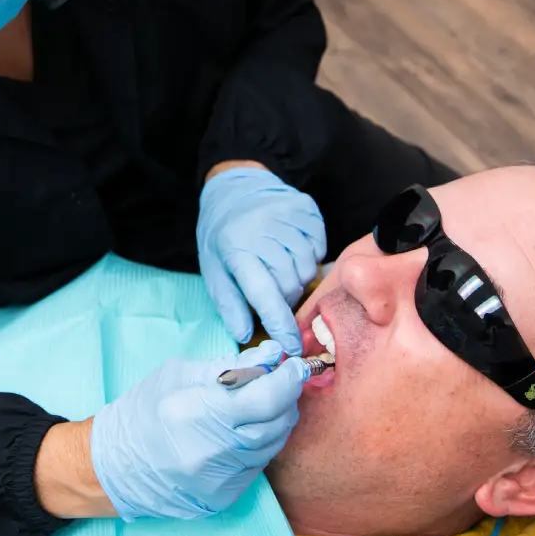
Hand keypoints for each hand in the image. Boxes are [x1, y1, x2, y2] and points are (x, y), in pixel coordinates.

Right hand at [89, 341, 307, 519]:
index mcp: (198, 413)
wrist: (116, 464)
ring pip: (273, 445)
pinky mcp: (225, 496)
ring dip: (277, 420)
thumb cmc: (143, 411)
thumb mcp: (179, 375)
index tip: (294, 364)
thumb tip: (270, 356)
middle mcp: (214, 451)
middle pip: (276, 422)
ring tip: (265, 402)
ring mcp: (221, 479)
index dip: (288, 378)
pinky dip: (262, 443)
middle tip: (283, 379)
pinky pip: (259, 465)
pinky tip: (248, 429)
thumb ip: (229, 366)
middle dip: (287, 396)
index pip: (265, 397)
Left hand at [197, 166, 325, 353]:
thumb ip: (229, 304)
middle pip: (290, 284)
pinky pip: (320, 248)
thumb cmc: (223, 236)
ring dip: (297, 276)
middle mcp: (263, 231)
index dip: (279, 323)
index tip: (291, 346)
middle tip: (272, 286)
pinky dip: (310, 255)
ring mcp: (287, 217)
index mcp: (236, 249)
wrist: (235, 189)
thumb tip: (244, 334)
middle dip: (284, 295)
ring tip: (280, 265)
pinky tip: (292, 248)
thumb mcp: (214, 270)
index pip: (263, 293)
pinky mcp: (306, 209)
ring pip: (308, 269)